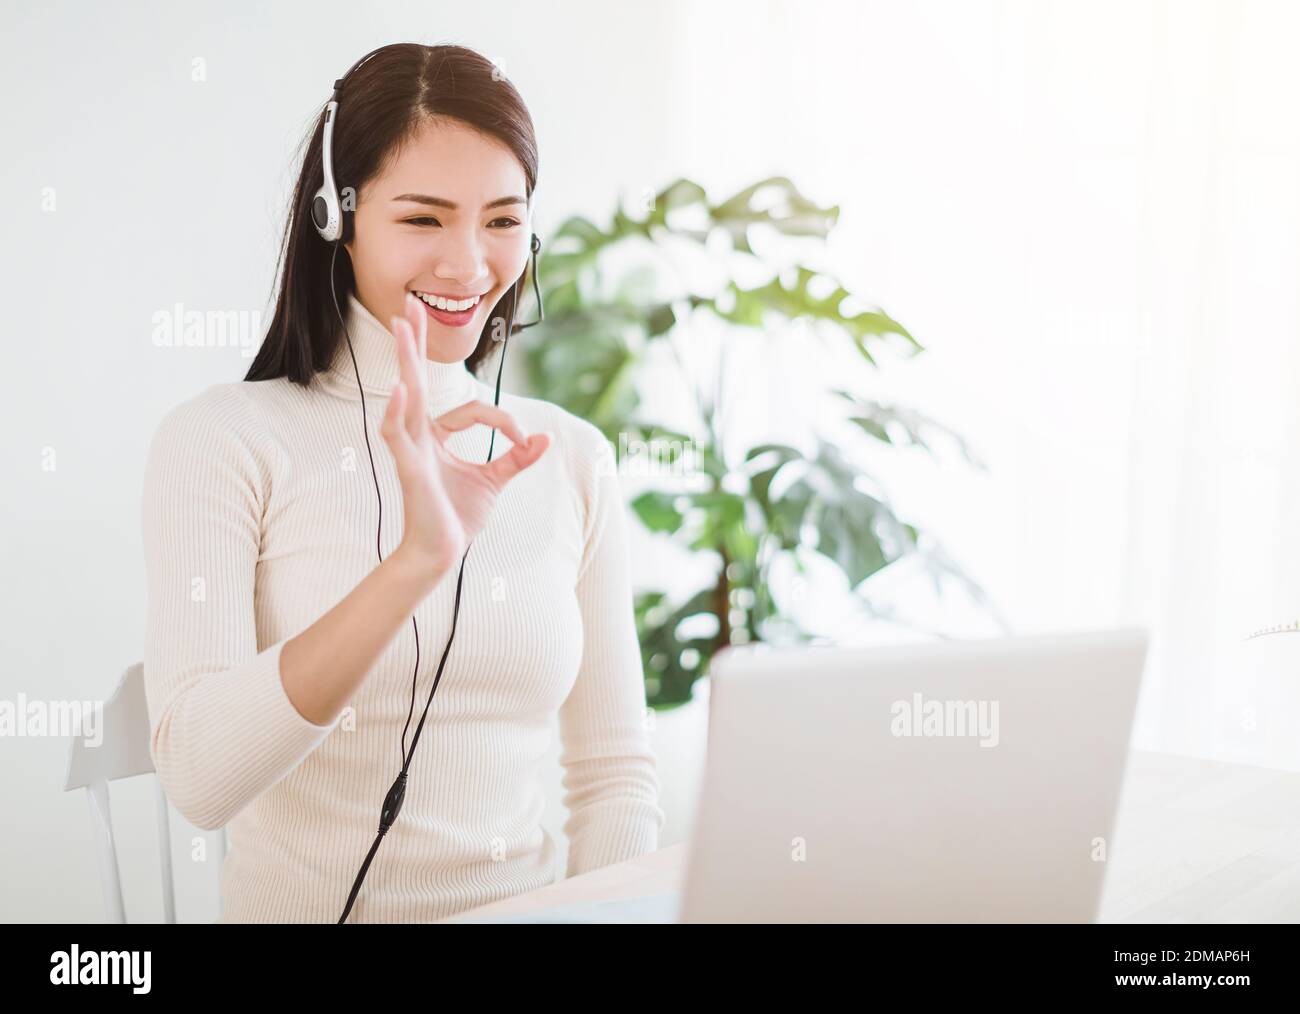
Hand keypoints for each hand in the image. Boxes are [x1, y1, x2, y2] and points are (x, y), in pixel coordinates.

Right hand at [380, 292, 549, 569]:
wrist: (440, 553)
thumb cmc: (458, 518)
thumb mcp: (495, 482)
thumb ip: (516, 459)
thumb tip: (545, 440)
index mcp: (437, 437)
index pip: (475, 409)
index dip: (507, 422)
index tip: (526, 444)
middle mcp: (420, 436)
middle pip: (418, 379)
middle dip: (415, 343)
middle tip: (409, 305)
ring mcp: (411, 448)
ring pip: (408, 396)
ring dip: (406, 361)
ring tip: (401, 328)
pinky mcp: (409, 467)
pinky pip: (398, 433)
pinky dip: (399, 412)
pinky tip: (402, 389)